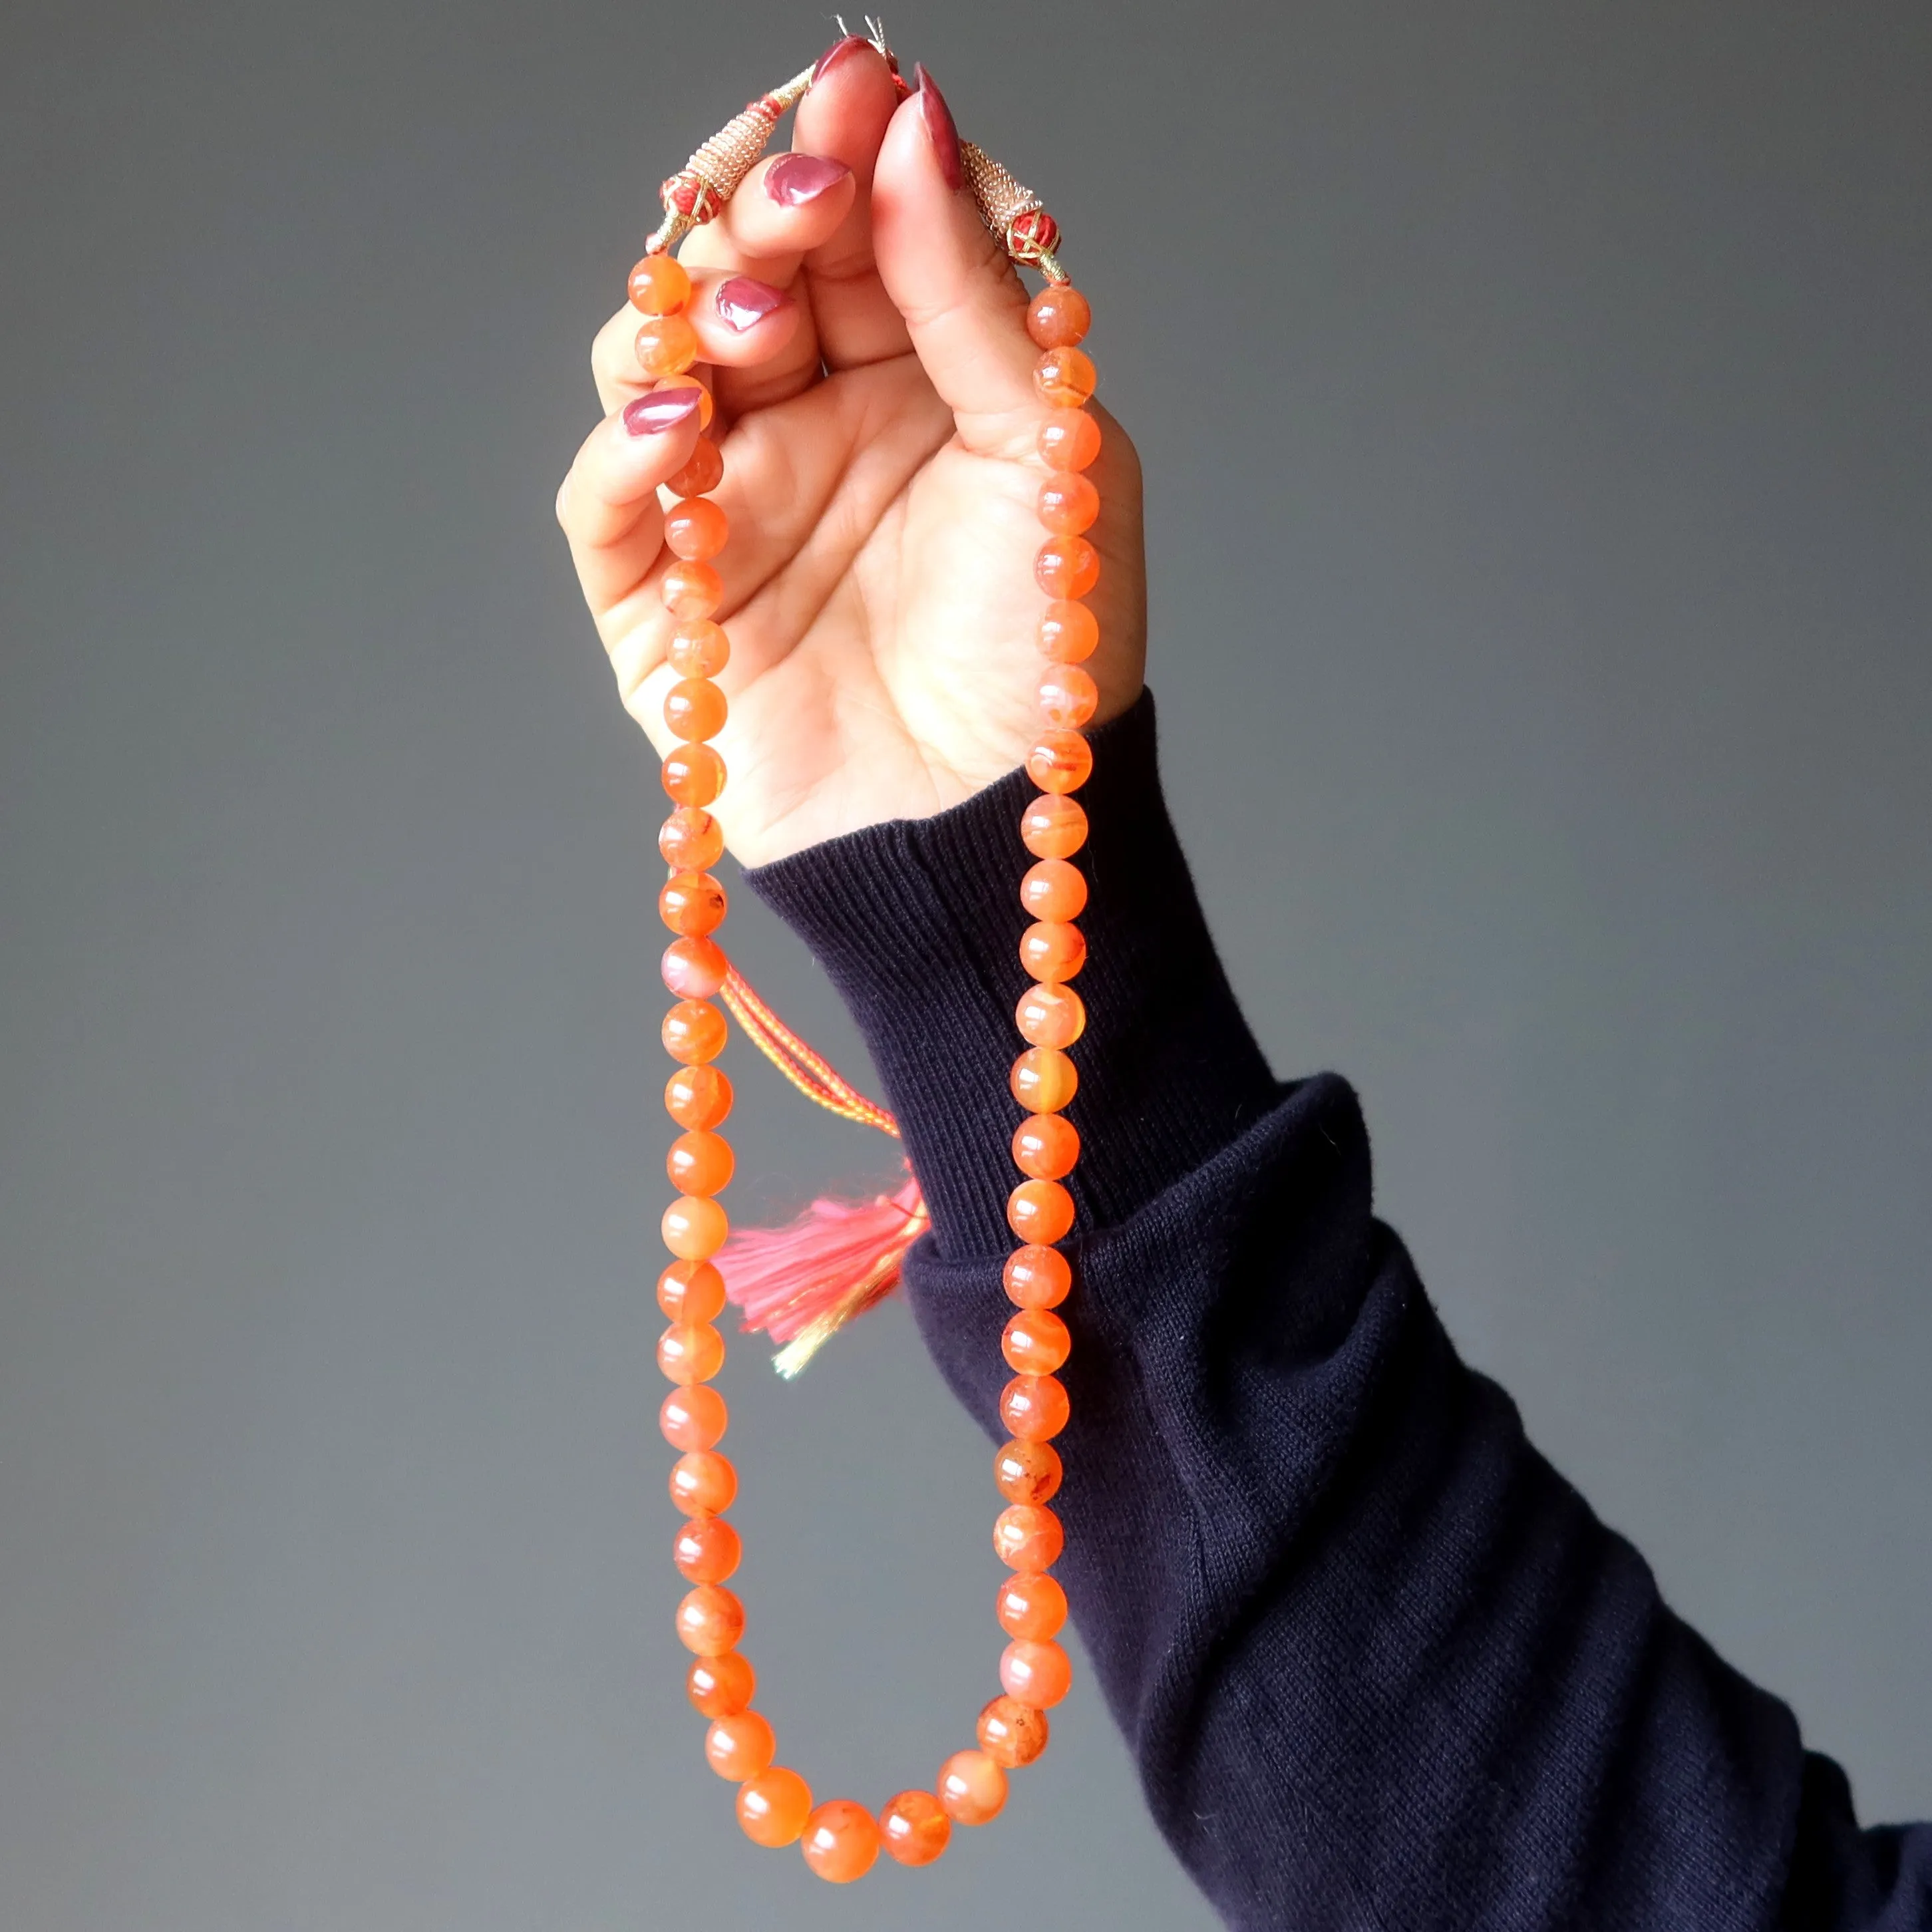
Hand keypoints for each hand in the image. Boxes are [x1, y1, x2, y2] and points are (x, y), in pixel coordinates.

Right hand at [556, 42, 1144, 867]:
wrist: (993, 825)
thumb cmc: (1043, 655)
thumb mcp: (1046, 455)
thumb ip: (972, 297)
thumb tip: (913, 125)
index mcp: (917, 382)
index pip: (856, 235)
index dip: (849, 153)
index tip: (860, 87)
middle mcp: (814, 426)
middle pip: (747, 275)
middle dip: (765, 214)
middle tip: (801, 187)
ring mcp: (730, 506)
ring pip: (658, 360)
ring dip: (691, 317)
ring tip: (754, 317)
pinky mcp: (662, 600)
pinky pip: (608, 504)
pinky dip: (624, 454)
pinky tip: (675, 423)